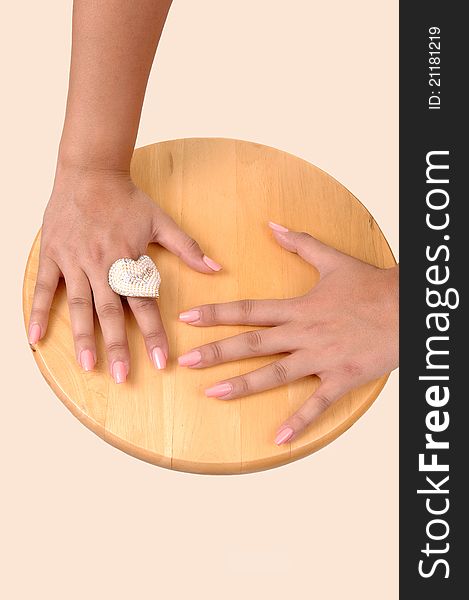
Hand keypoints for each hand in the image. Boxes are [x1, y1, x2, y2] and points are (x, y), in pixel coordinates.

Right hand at [27, 167, 221, 381]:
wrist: (90, 172)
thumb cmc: (127, 199)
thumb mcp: (161, 221)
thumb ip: (188, 249)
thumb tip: (217, 268)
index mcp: (128, 259)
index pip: (145, 304)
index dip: (154, 334)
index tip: (162, 362)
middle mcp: (101, 265)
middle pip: (111, 312)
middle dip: (117, 346)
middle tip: (121, 376)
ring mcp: (74, 262)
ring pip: (79, 306)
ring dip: (82, 337)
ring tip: (87, 366)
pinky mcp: (53, 256)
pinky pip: (43, 288)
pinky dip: (38, 312)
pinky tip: (35, 338)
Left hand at [177, 222, 397, 443]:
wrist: (408, 308)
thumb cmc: (371, 285)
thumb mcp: (333, 260)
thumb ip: (300, 243)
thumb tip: (273, 225)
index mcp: (299, 307)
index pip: (249, 310)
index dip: (216, 313)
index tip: (188, 318)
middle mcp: (304, 333)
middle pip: (253, 344)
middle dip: (217, 352)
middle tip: (186, 361)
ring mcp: (321, 358)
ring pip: (275, 374)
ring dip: (242, 385)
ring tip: (212, 393)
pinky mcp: (341, 377)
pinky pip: (317, 404)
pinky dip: (299, 421)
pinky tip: (278, 437)